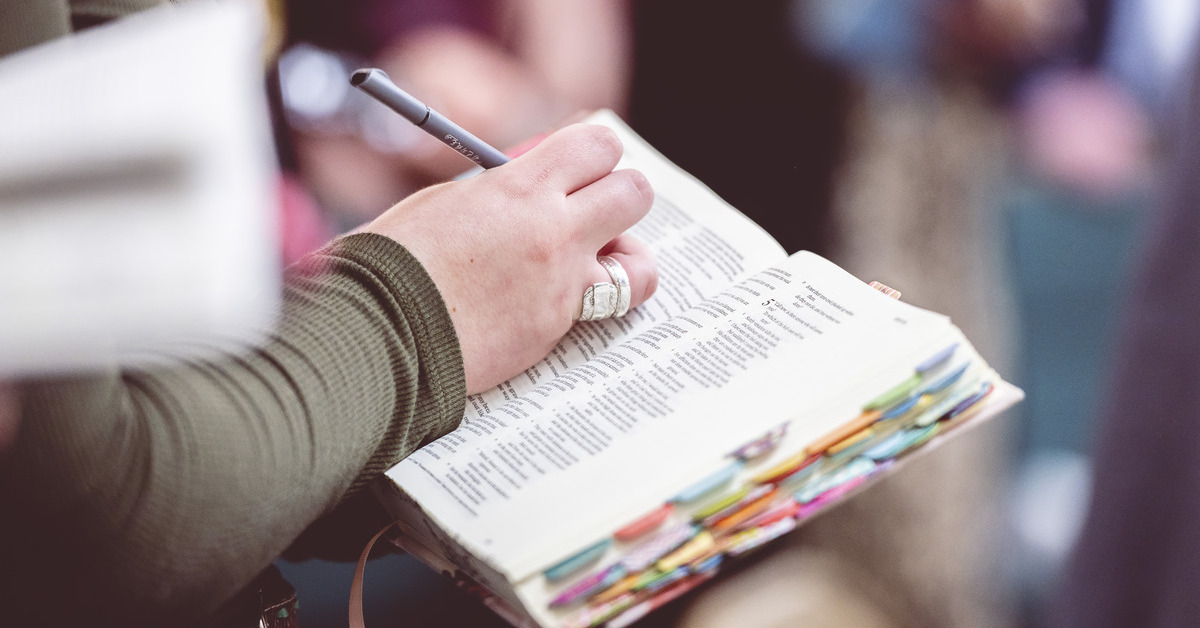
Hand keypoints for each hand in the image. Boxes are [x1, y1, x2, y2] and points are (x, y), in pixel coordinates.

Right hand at [364, 123, 657, 392]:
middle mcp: (553, 230)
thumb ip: (500, 187)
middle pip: (634, 193)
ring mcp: (561, 283)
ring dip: (625, 259)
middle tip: (594, 213)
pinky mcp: (557, 329)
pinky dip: (595, 304)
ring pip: (641, 264)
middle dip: (619, 199)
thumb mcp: (445, 202)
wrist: (378, 331)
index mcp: (519, 186)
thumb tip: (535, 173)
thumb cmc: (393, 261)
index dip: (595, 155)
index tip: (582, 168)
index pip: (597, 145)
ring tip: (596, 264)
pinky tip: (566, 303)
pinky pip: (604, 309)